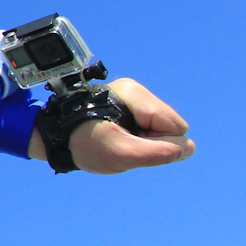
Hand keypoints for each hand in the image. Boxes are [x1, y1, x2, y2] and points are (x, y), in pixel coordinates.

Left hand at [28, 77, 195, 173]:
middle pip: (171, 125)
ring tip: (116, 139)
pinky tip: (117, 135)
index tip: (130, 143)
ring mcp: (133, 98)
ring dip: (143, 140)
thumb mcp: (120, 154)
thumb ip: (156, 153)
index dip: (158, 143)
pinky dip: (137, 136)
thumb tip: (188, 148)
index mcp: (134, 95)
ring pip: (162, 127)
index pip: (176, 126)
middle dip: (152, 140)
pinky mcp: (129, 106)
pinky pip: (150, 127)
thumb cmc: (83, 143)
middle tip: (121, 143)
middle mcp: (136, 91)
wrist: (56, 135)